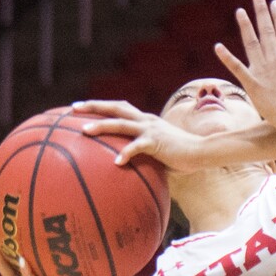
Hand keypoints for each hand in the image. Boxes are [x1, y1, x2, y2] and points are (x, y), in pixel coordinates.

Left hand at [72, 100, 203, 171]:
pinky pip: (137, 147)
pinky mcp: (157, 142)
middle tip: (73, 108)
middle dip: (93, 106)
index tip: (80, 107)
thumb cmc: (182, 156)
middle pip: (115, 107)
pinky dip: (126, 153)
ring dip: (102, 126)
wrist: (202, 152)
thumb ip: (144, 155)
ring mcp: (150, 129)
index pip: (119, 108)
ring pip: (121, 123)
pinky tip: (116, 163)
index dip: (100, 106)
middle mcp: (145, 120)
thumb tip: (129, 169)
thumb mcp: (159, 152)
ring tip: (84, 131)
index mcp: (145, 120)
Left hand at [214, 0, 275, 137]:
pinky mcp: (252, 84)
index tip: (274, 2)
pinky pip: (237, 68)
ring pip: (251, 43)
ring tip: (240, 11)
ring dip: (245, 26)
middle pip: (267, 31)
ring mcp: (263, 71)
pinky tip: (217, 47)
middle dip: (261, 12)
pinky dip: (226, 57)